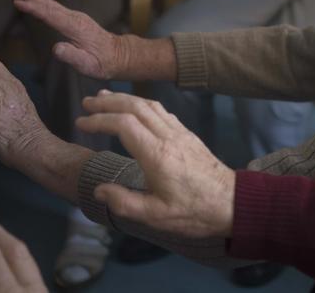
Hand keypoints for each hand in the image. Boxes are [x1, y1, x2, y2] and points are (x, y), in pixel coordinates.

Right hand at [10, 0, 125, 79]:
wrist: (119, 55)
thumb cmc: (103, 62)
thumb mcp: (88, 65)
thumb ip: (72, 56)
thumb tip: (56, 48)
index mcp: (75, 28)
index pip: (50, 15)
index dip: (33, 8)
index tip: (17, 2)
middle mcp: (75, 18)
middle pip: (49, 5)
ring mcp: (77, 17)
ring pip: (52, 4)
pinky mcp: (77, 19)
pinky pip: (56, 8)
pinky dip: (44, 2)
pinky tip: (38, 0)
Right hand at [77, 91, 235, 238]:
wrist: (233, 202)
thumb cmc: (195, 212)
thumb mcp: (156, 216)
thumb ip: (124, 202)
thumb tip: (99, 189)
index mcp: (157, 155)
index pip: (123, 125)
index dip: (100, 120)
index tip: (81, 123)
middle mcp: (169, 137)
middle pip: (135, 107)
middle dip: (109, 102)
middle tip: (87, 103)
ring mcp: (181, 134)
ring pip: (150, 106)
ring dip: (126, 99)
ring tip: (105, 98)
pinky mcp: (189, 135)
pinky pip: (163, 112)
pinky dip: (144, 105)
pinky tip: (135, 109)